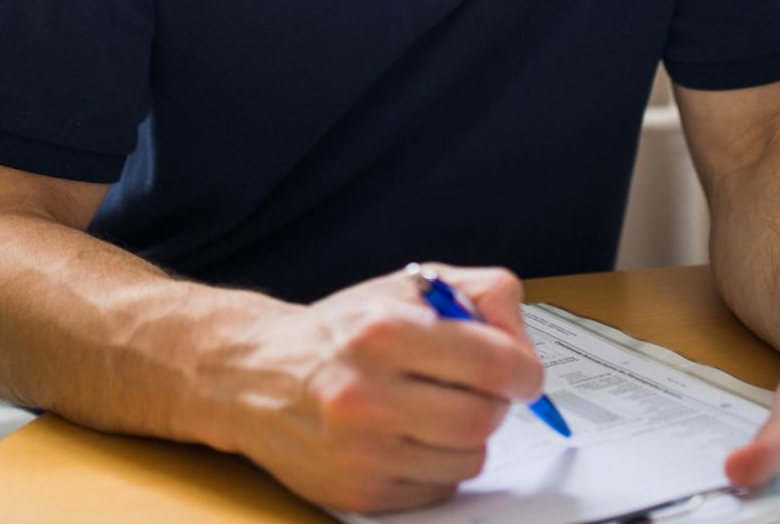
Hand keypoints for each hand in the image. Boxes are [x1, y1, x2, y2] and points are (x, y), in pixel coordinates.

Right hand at [229, 264, 547, 514]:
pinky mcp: (358, 492)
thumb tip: (523, 344)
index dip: (524, 370)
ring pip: (468, 458)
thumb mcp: (404, 287)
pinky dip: (439, 464)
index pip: (490, 362)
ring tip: (436, 410)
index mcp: (382, 332)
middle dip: (496, 403)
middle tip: (477, 389)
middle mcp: (366, 394)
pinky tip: (411, 437)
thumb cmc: (340, 332)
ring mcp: (360, 451)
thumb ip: (477, 295)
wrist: (255, 377)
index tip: (524, 375)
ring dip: (468, 436)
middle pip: (483, 417)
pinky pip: (439, 488)